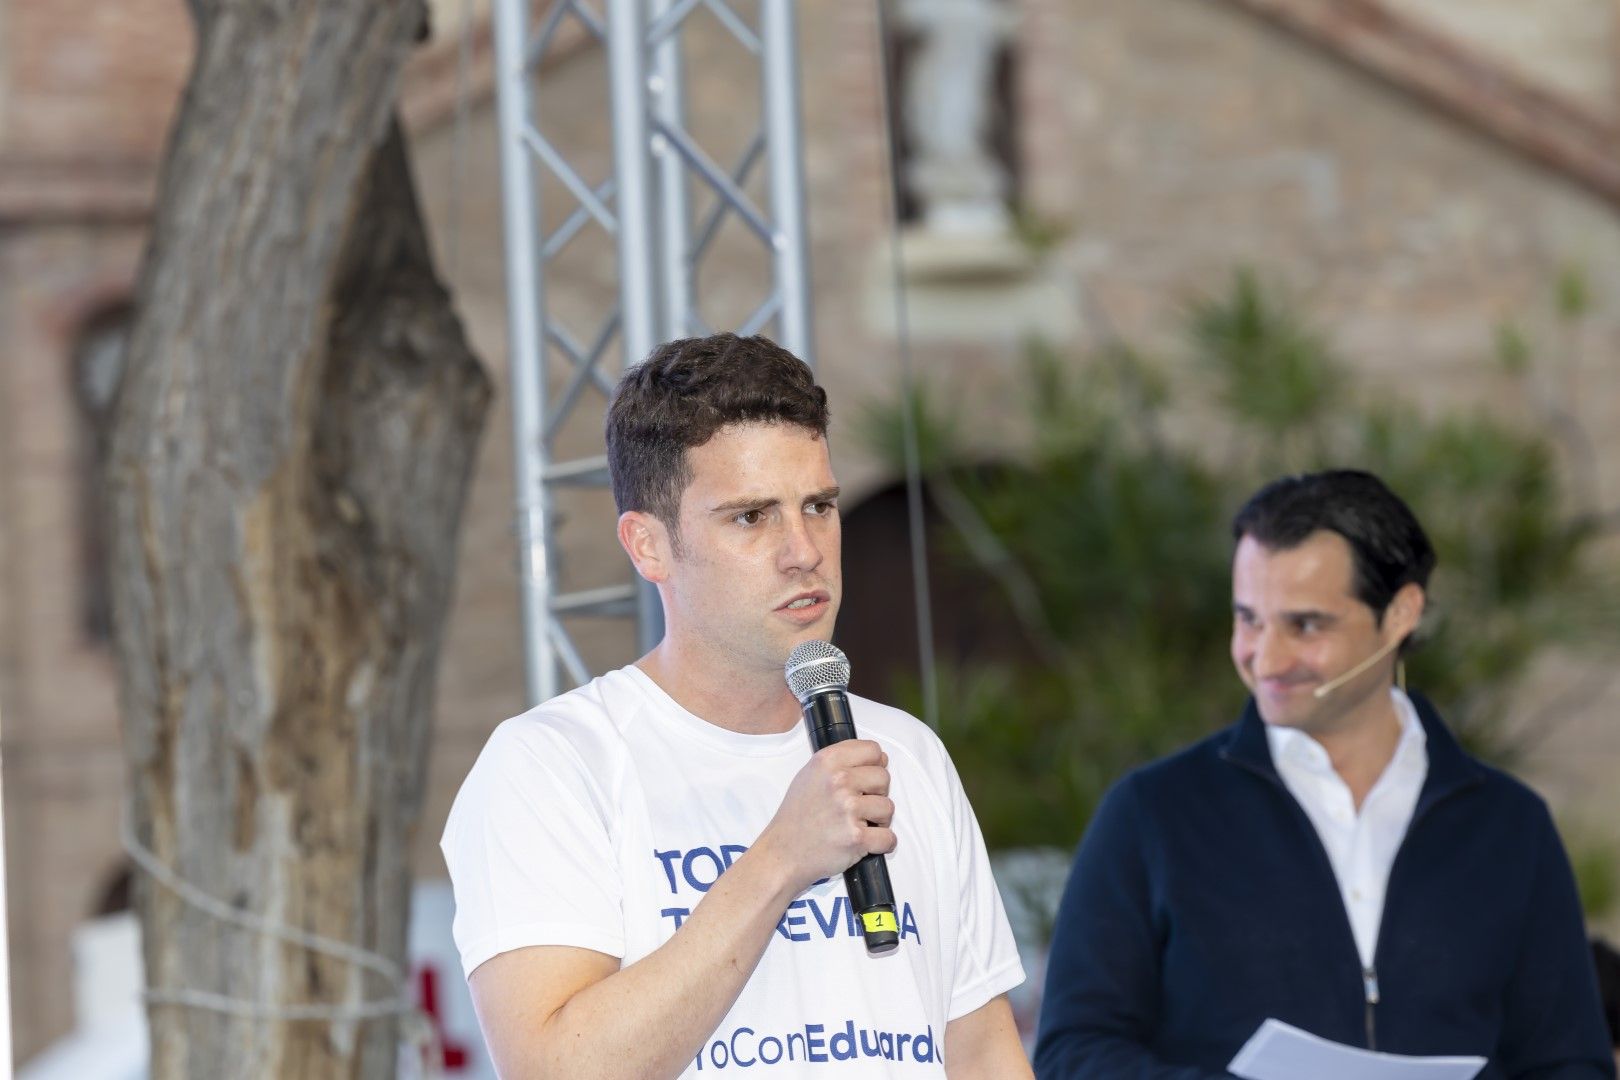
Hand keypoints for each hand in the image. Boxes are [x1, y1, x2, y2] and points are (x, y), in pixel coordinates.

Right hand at [755, 740, 894, 893]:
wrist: (783, 852)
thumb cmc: (796, 817)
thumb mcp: (809, 775)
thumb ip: (840, 762)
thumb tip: (879, 758)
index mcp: (827, 761)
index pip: (873, 750)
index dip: (874, 765)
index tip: (867, 779)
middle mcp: (838, 781)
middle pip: (884, 778)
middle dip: (877, 793)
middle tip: (860, 806)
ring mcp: (848, 809)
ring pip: (888, 808)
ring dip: (880, 820)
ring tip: (859, 824)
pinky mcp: (856, 837)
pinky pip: (888, 837)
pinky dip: (882, 844)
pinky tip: (867, 842)